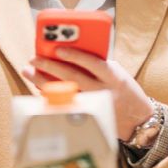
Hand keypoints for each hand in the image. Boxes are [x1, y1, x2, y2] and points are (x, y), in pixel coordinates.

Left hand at [23, 48, 156, 140]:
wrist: (138, 118)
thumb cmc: (125, 90)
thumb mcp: (118, 74)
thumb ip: (99, 65)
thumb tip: (70, 54)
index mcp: (114, 76)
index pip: (92, 63)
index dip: (75, 55)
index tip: (58, 49)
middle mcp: (103, 91)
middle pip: (73, 77)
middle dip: (51, 66)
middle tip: (34, 58)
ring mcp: (93, 105)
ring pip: (64, 91)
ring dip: (43, 80)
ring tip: (29, 70)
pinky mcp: (86, 115)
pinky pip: (63, 102)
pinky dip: (50, 93)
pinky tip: (38, 85)